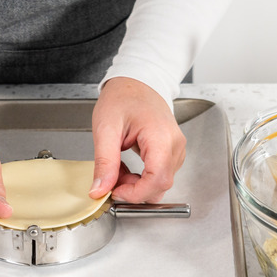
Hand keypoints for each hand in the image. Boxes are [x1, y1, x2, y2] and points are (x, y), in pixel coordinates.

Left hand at [90, 77, 185, 202]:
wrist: (136, 82)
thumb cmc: (123, 97)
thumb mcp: (106, 128)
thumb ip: (104, 162)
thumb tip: (100, 190)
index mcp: (161, 137)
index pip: (157, 180)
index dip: (136, 193)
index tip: (115, 193)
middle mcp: (174, 145)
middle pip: (160, 185)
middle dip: (134, 190)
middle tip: (112, 178)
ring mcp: (176, 149)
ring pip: (160, 182)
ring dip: (136, 184)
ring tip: (117, 167)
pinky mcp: (172, 152)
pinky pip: (159, 174)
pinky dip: (141, 177)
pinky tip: (126, 165)